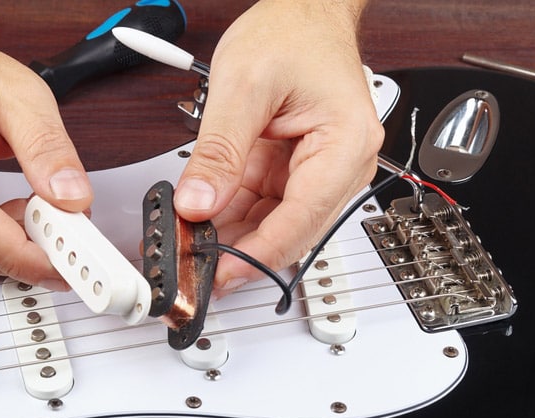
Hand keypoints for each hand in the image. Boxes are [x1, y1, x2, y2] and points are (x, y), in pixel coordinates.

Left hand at [173, 0, 383, 294]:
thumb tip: (198, 203)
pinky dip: (232, 215)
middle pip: (290, 231)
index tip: (220, 275)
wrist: (304, 11)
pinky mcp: (297, 171)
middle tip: (193, 266)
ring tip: (188, 244)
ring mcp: (320, 171)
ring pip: (274, 224)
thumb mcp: (243, 86)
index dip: (257, 255)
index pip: (301, 219)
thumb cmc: (292, 32)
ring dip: (231, 236)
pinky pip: (264, 206)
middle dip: (239, 251)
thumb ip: (218, 150)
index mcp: (346, 145)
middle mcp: (342, 166)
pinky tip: (202, 223)